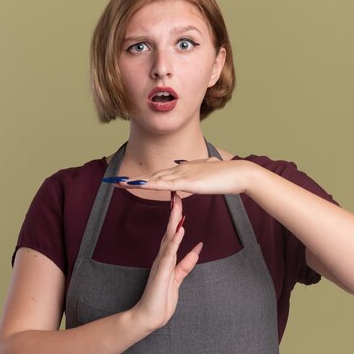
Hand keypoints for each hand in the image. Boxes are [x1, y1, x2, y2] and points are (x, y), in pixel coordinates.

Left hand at [121, 158, 256, 194]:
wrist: (239, 173)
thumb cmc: (227, 175)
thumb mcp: (208, 171)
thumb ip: (197, 171)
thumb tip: (188, 169)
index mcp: (183, 169)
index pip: (158, 174)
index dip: (142, 177)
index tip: (128, 180)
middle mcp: (180, 169)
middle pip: (151, 175)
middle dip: (132, 179)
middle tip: (114, 182)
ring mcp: (183, 174)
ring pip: (154, 178)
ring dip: (135, 181)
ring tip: (118, 183)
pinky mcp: (188, 182)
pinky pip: (165, 184)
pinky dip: (149, 183)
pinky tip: (138, 184)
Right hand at [131, 194, 202, 332]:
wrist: (149, 317)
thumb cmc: (161, 299)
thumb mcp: (178, 278)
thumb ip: (186, 263)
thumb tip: (197, 248)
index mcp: (166, 259)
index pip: (172, 234)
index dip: (176, 218)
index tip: (179, 203)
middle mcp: (162, 258)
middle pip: (169, 231)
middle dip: (173, 213)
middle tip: (177, 196)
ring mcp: (161, 264)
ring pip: (168, 239)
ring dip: (174, 222)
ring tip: (177, 206)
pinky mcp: (162, 273)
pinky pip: (170, 254)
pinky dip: (175, 241)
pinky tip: (179, 230)